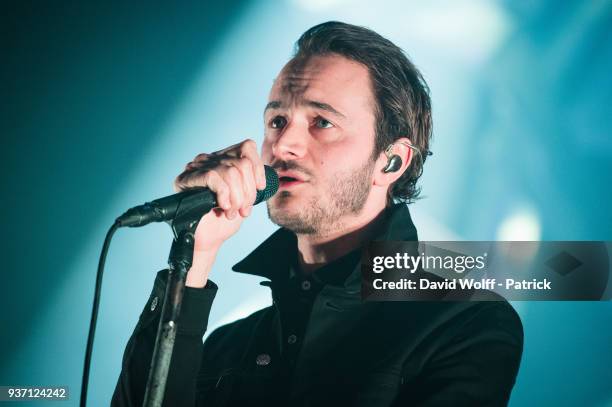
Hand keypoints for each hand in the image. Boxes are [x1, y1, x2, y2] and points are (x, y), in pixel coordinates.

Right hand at [174, 139, 265, 286]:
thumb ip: (252, 183)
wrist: (206, 239)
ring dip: (237, 197)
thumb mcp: (244, 198)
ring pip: (231, 172)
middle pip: (242, 163)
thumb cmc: (224, 220)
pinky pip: (213, 177)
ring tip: (233, 212)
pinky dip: (224, 194)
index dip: (258, 168)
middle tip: (244, 210)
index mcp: (225, 159)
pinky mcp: (186, 179)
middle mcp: (210, 159)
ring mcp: (197, 167)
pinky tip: (223, 207)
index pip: (247, 147)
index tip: (260, 188)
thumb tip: (264, 177)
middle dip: (248, 191)